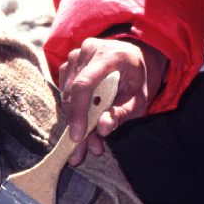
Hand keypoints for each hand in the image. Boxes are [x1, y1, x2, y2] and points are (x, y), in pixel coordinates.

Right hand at [58, 37, 165, 165]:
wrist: (135, 58)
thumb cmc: (139, 78)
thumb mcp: (139, 98)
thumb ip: (122, 113)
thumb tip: (102, 129)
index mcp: (109, 55)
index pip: (84, 84)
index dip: (78, 112)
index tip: (77, 137)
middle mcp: (88, 51)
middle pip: (72, 92)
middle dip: (77, 124)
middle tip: (83, 152)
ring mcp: (76, 56)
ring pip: (66, 95)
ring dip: (75, 121)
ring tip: (90, 142)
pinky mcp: (69, 65)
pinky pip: (64, 93)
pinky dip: (73, 112)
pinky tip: (86, 126)